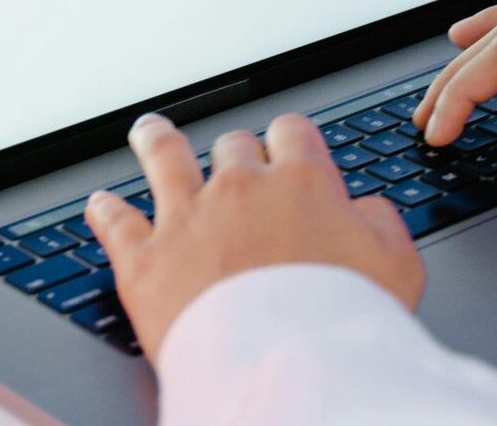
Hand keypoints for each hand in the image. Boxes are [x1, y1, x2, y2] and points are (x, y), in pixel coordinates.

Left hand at [85, 112, 423, 359]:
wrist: (285, 365)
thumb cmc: (342, 321)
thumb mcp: (397, 266)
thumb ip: (379, 223)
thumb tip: (363, 209)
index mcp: (301, 182)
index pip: (291, 132)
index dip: (288, 140)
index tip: (285, 147)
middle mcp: (239, 188)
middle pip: (231, 145)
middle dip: (233, 151)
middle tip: (230, 159)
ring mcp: (187, 218)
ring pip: (163, 158)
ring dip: (156, 142)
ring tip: (150, 134)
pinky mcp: (145, 259)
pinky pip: (115, 221)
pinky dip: (105, 210)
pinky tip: (99, 203)